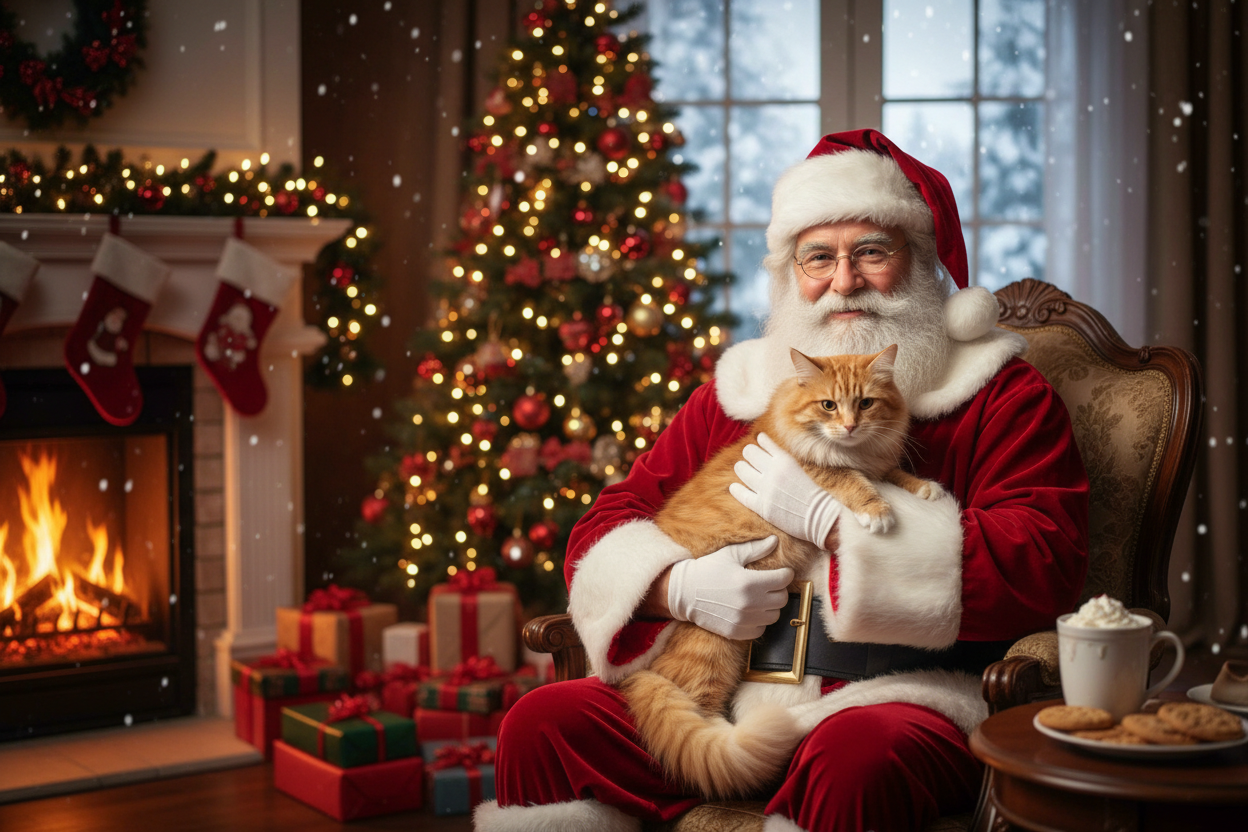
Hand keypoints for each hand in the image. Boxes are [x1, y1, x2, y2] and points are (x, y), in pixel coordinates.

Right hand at [666, 536, 791, 639]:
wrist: (684, 593)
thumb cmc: (707, 569)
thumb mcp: (730, 554)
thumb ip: (755, 549)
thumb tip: (774, 541)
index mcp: (749, 582)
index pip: (783, 580)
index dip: (785, 574)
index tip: (782, 572)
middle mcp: (748, 603)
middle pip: (782, 599)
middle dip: (779, 590)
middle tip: (769, 585)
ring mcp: (742, 620)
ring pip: (774, 616)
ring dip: (770, 606)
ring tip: (759, 598)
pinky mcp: (735, 632)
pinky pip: (761, 629)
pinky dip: (759, 621)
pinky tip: (750, 611)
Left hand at [729, 432, 841, 548]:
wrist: (819, 516)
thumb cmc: (808, 491)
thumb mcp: (796, 466)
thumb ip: (778, 456)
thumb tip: (760, 439)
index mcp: (784, 459)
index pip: (761, 442)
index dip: (757, 446)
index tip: (757, 449)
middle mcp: (774, 471)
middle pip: (748, 452)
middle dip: (748, 456)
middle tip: (750, 463)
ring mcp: (766, 489)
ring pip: (741, 469)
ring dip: (742, 469)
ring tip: (745, 472)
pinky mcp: (762, 506)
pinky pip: (741, 493)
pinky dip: (736, 489)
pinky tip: (735, 487)